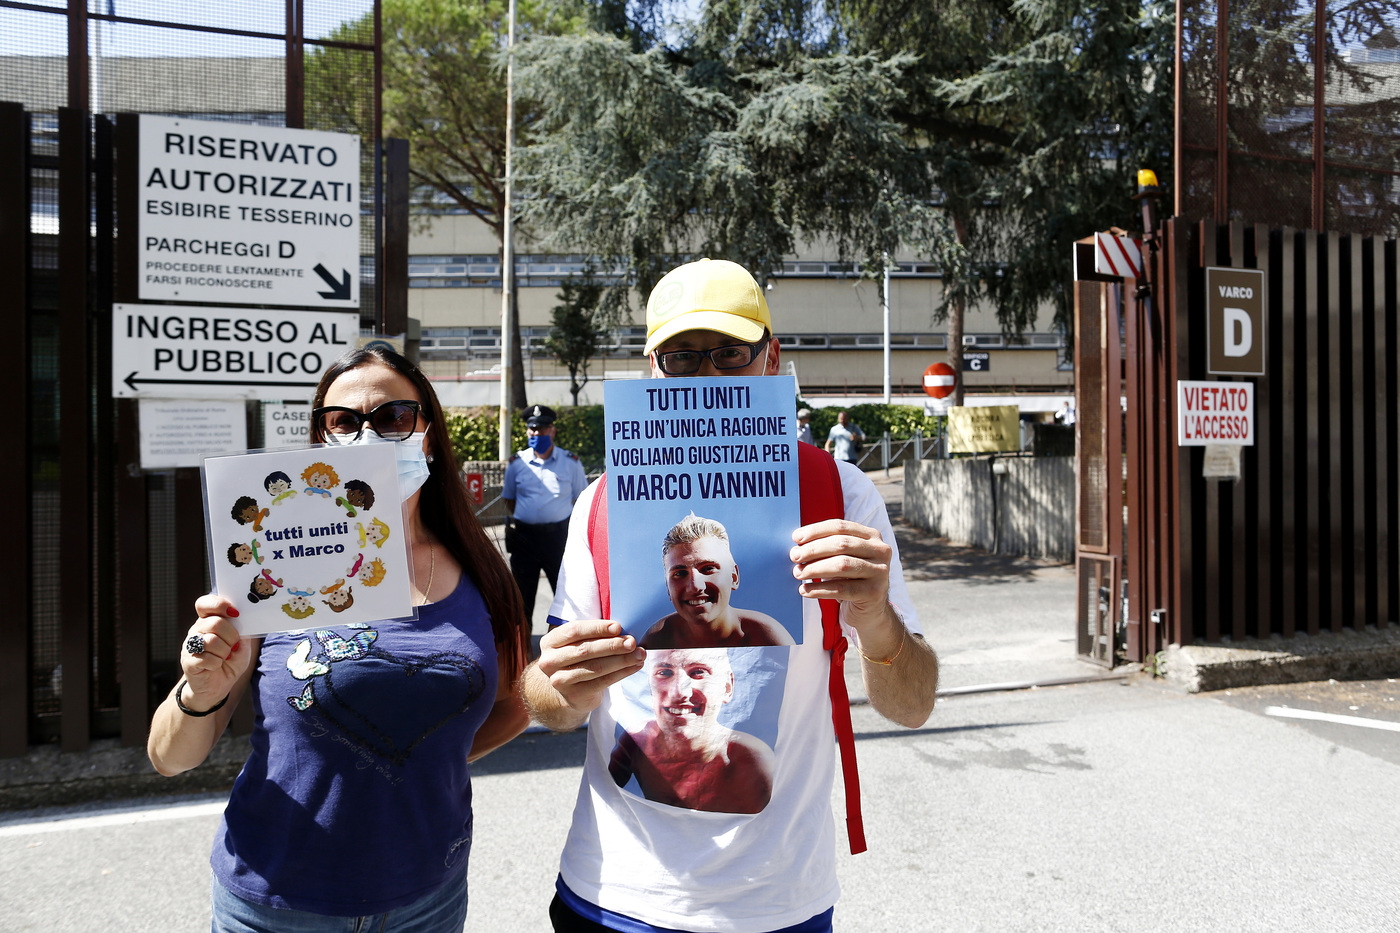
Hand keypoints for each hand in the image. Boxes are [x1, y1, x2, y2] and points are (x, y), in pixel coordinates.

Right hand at [180, 595, 253, 711]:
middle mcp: (197, 630)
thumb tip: (242, 620)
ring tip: (224, 657)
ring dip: (224, 652)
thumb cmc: (230, 662)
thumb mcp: (243, 645)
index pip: (206, 603)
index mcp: (209, 620)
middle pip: (214, 623)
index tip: (234, 612)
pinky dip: (216, 663)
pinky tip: (215, 666)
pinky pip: (205, 658)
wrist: (217, 687)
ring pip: (211, 640)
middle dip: (231, 636)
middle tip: (233, 646)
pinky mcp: (188, 661)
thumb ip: (242, 631)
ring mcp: (190, 645)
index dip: (219, 604)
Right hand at [536, 620, 645, 712]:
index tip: (618, 627)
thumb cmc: (577, 658)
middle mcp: (550, 661)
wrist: (567, 690)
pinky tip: (635, 666)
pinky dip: (622, 673)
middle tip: (632, 642)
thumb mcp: (577, 643)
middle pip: (585, 650)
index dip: (597, 628)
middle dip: (612, 645)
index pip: (574, 631)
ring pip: (595, 667)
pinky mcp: (574, 695)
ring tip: (639, 654)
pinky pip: (602, 682)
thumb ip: (593, 634)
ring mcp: (560, 680)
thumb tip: (622, 629)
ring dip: (621, 660)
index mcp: (550, 642)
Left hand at [790, 519, 891, 628]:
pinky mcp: (874, 593)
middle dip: (813, 550)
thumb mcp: (843, 558)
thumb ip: (827, 547)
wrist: (870, 610)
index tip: (796, 538)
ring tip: (798, 573)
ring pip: (842, 565)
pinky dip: (819, 589)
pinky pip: (841, 589)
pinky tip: (804, 590)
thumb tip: (797, 546)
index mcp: (872, 536)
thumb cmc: (851, 579)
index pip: (840, 527)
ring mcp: (880, 572)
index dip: (816, 531)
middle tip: (794, 557)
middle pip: (841, 544)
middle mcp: (880, 551)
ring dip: (815, 569)